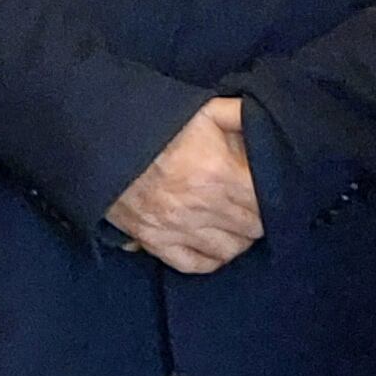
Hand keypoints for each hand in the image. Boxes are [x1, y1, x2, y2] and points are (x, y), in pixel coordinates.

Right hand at [106, 95, 261, 274]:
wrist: (101, 142)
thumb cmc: (155, 126)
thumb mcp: (202, 111)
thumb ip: (240, 115)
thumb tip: (267, 122)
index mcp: (218, 173)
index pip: (267, 201)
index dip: (274, 195)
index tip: (269, 188)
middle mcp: (201, 206)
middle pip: (253, 228)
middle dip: (259, 216)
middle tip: (252, 204)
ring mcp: (178, 228)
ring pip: (230, 250)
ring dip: (238, 238)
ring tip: (234, 222)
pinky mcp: (155, 241)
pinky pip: (197, 264)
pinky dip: (210, 257)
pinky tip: (213, 242)